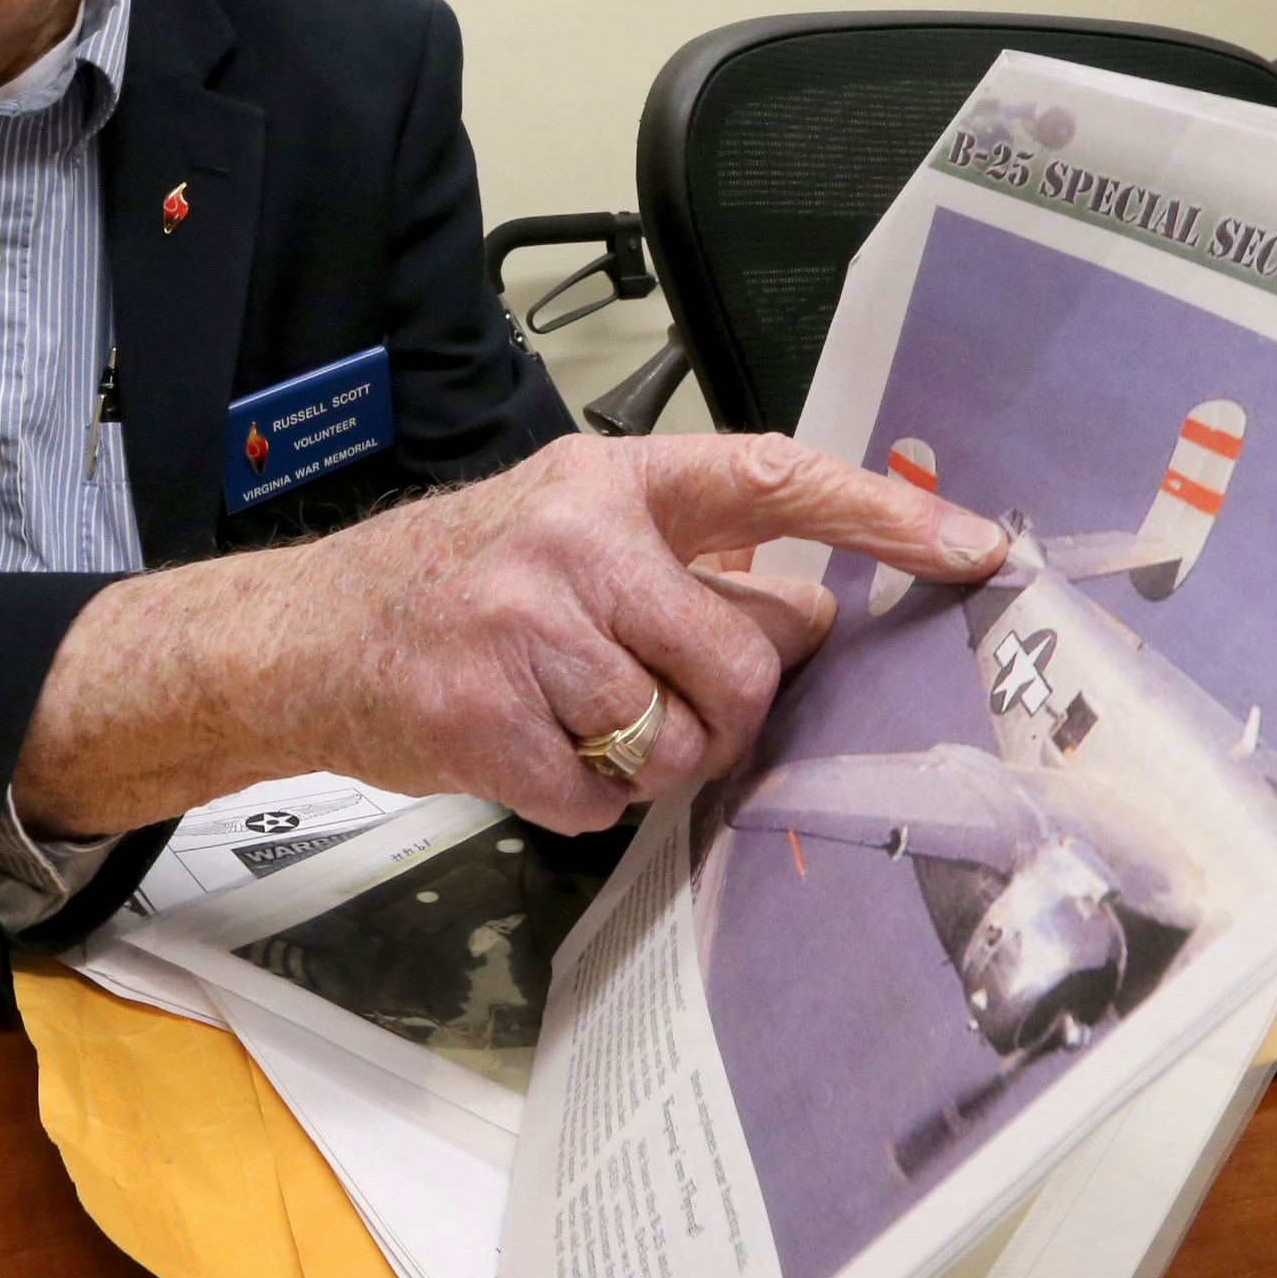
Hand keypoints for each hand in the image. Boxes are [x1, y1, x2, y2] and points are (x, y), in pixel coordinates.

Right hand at [16, 433, 1003, 839]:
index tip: (974, 547)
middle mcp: (573, 541)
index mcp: (605, 482)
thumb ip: (683, 560)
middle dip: (734, 707)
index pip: (775, 478)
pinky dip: (588, 799)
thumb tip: (809, 614)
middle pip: (747, 654)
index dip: (883, 517)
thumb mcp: (564, 533)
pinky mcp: (490, 720)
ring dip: (658, 759)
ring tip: (590, 725)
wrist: (302, 638)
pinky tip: (537, 754)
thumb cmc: (447, 586)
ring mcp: (528, 630)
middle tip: (678, 707)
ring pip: (683, 736)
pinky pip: (606, 796)